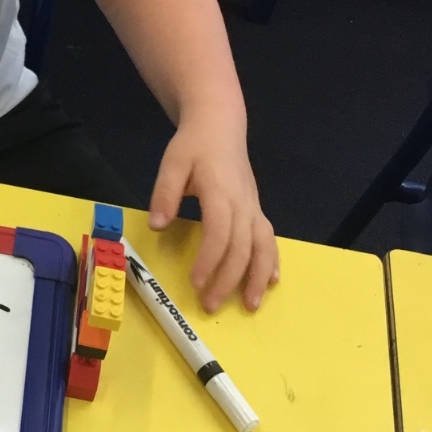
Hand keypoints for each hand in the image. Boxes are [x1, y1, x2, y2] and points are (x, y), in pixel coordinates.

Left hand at [147, 111, 277, 312]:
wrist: (220, 125)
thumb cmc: (193, 145)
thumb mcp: (172, 163)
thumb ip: (165, 194)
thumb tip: (158, 225)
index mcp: (220, 193)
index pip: (219, 233)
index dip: (210, 260)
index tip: (196, 283)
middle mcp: (243, 204)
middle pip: (242, 247)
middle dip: (229, 279)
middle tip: (211, 305)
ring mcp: (253, 207)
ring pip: (263, 246)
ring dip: (258, 277)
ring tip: (251, 305)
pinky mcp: (256, 209)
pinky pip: (269, 238)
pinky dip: (272, 261)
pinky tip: (271, 281)